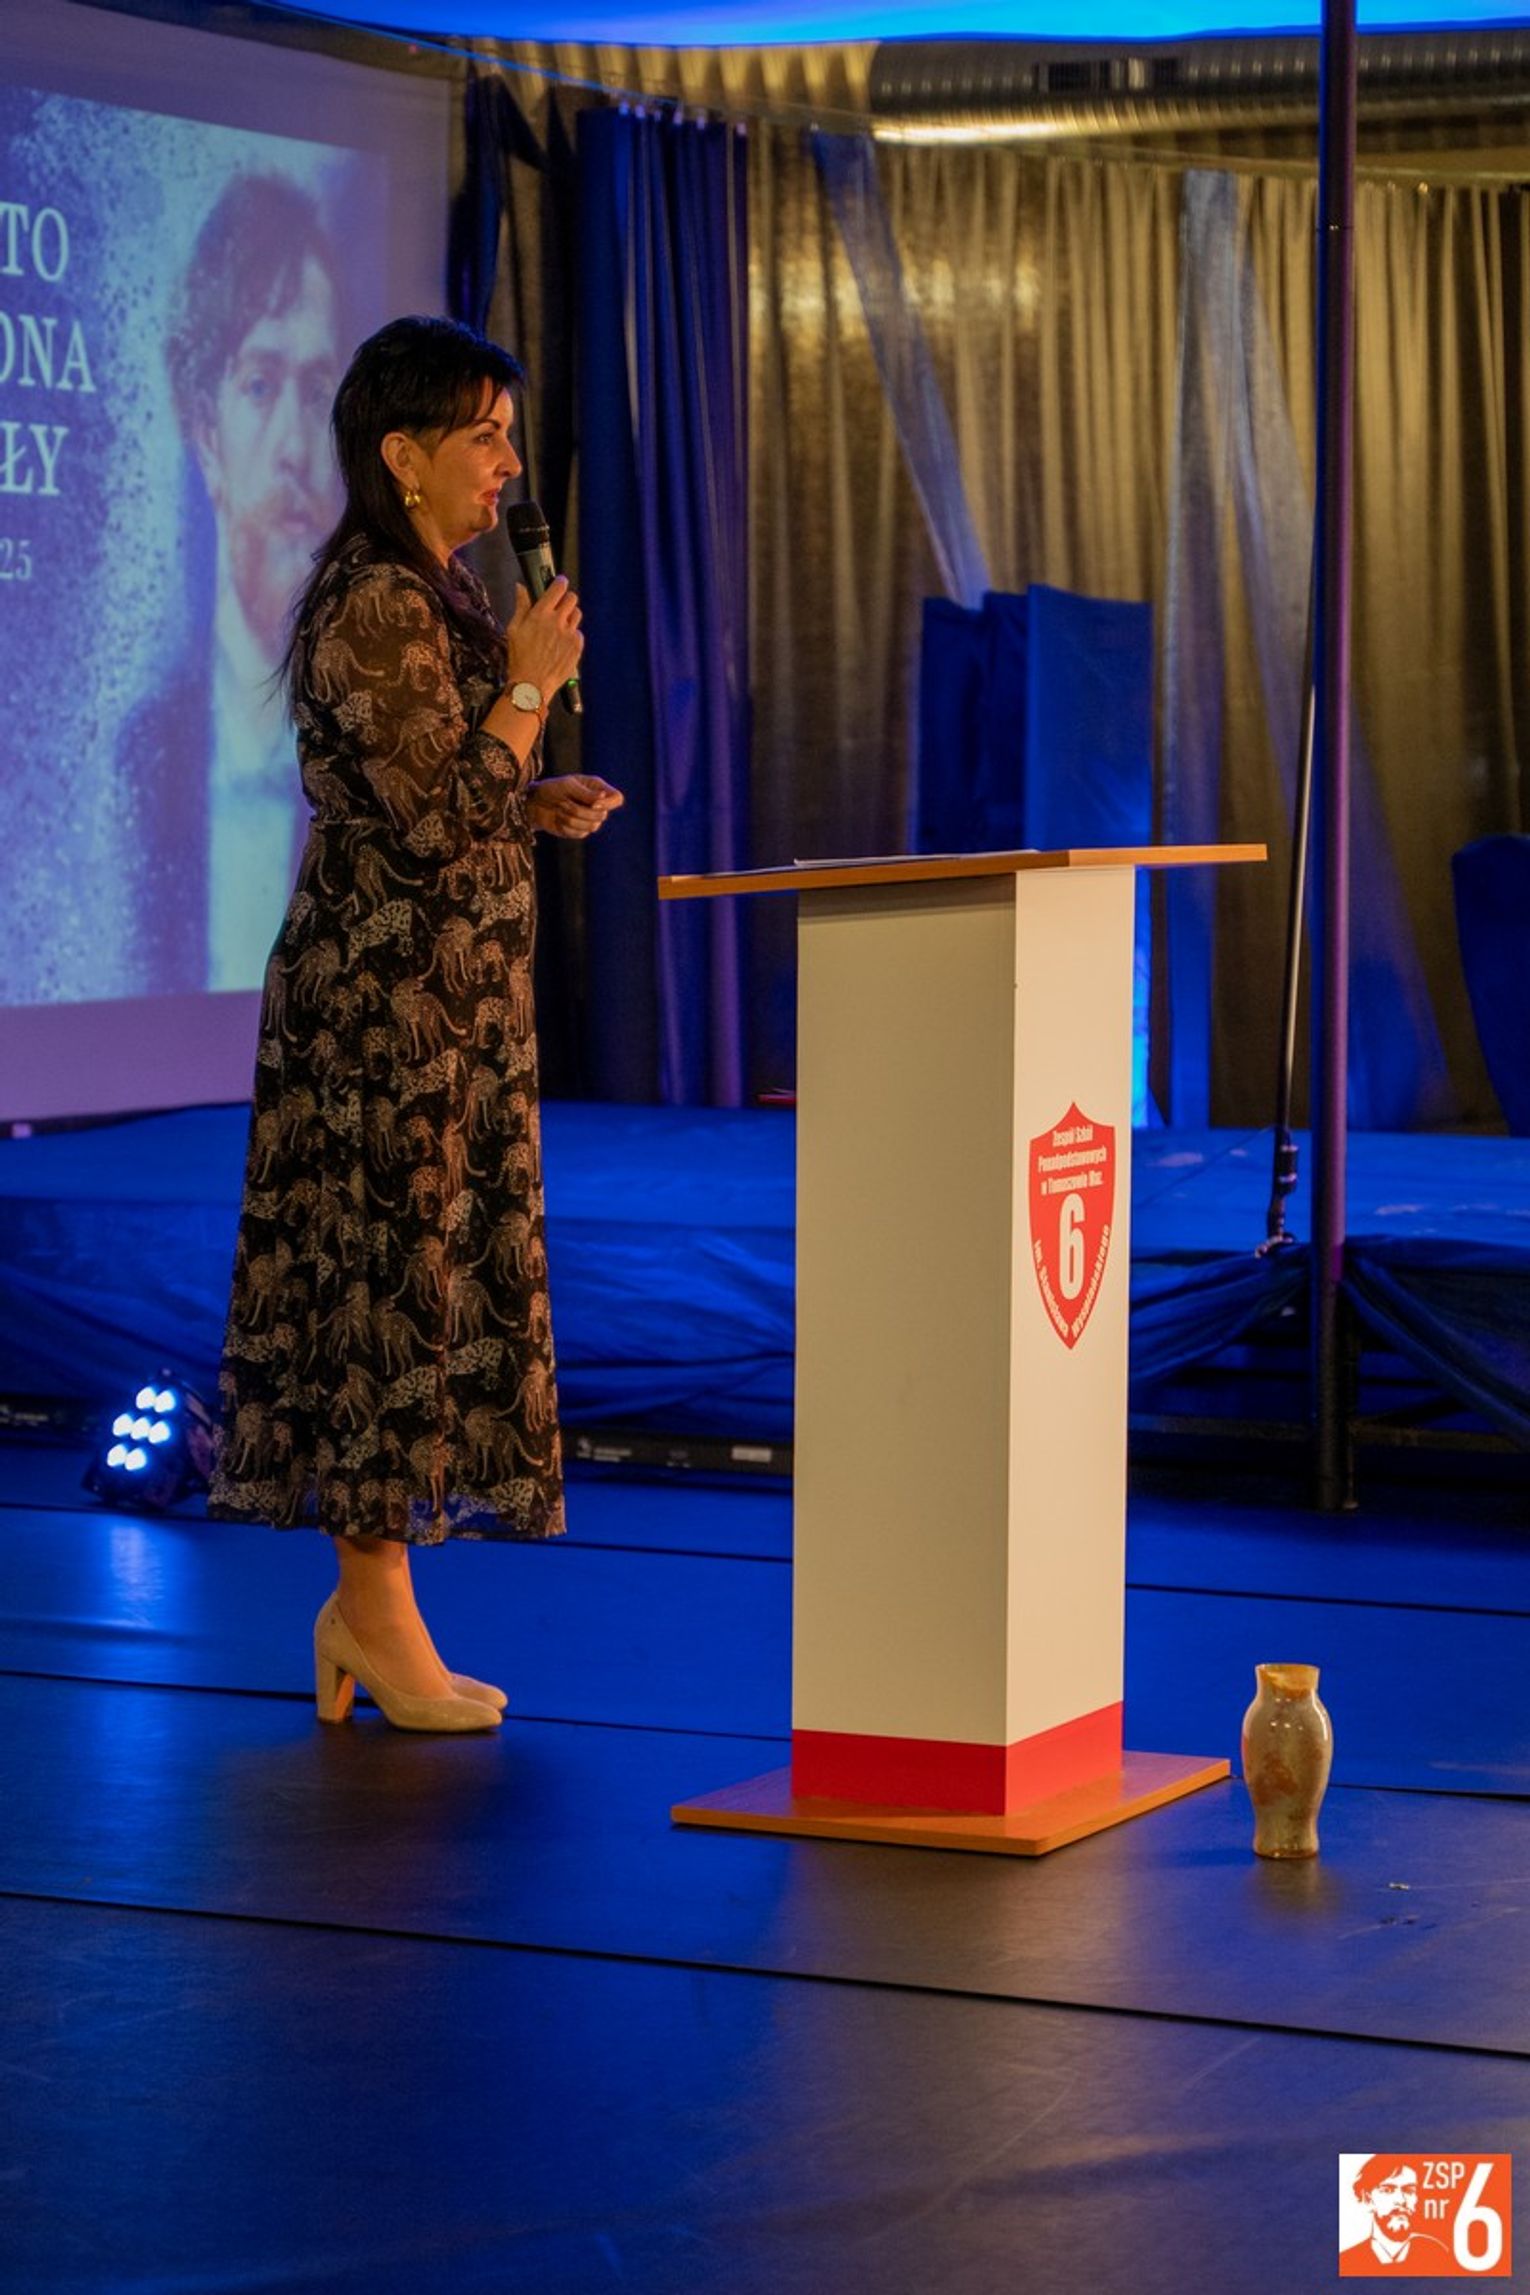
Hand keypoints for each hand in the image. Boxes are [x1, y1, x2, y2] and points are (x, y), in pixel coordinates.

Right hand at [506, 577, 583, 701]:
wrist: (532, 684)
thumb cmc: (520, 658)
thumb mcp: (514, 629)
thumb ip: (521, 606)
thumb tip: (520, 588)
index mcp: (541, 614)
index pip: (558, 588)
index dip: (560, 582)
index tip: (559, 582)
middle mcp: (558, 621)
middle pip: (572, 598)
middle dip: (566, 599)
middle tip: (559, 606)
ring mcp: (570, 635)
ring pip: (577, 615)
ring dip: (570, 616)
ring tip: (559, 627)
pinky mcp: (577, 647)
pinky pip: (579, 634)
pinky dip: (572, 636)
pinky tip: (561, 644)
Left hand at [528, 776, 623, 839]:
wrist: (534, 803)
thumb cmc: (551, 789)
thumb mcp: (567, 785)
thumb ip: (585, 793)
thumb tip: (602, 797)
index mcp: (597, 789)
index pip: (617, 798)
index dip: (608, 804)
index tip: (593, 804)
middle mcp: (596, 805)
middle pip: (603, 815)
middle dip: (581, 811)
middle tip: (564, 802)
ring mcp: (588, 819)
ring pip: (592, 826)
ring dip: (572, 818)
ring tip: (559, 809)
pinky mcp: (579, 831)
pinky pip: (580, 834)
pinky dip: (567, 826)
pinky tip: (558, 819)